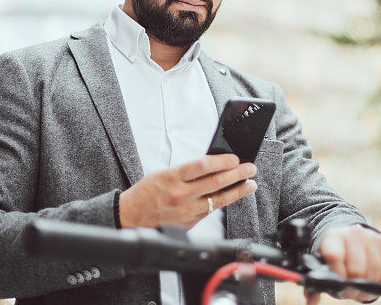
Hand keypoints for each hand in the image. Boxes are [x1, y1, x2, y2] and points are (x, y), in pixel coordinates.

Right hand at [118, 153, 256, 228]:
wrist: (130, 217)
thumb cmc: (146, 193)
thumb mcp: (163, 174)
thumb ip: (187, 171)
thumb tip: (213, 165)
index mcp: (172, 177)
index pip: (202, 166)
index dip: (222, 161)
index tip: (234, 158)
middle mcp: (181, 194)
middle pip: (215, 182)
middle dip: (237, 174)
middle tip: (250, 168)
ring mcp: (186, 211)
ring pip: (218, 199)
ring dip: (238, 191)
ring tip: (250, 184)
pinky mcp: (189, 223)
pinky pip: (210, 211)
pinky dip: (224, 202)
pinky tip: (233, 196)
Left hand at [305, 225, 380, 303]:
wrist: (351, 236)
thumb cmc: (335, 254)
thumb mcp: (323, 264)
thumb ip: (314, 285)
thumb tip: (311, 303)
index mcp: (333, 237)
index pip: (334, 256)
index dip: (337, 275)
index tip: (338, 285)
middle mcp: (354, 233)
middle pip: (357, 270)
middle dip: (353, 288)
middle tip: (349, 292)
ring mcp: (372, 238)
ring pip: (373, 274)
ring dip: (367, 289)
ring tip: (359, 290)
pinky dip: (379, 285)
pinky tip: (371, 283)